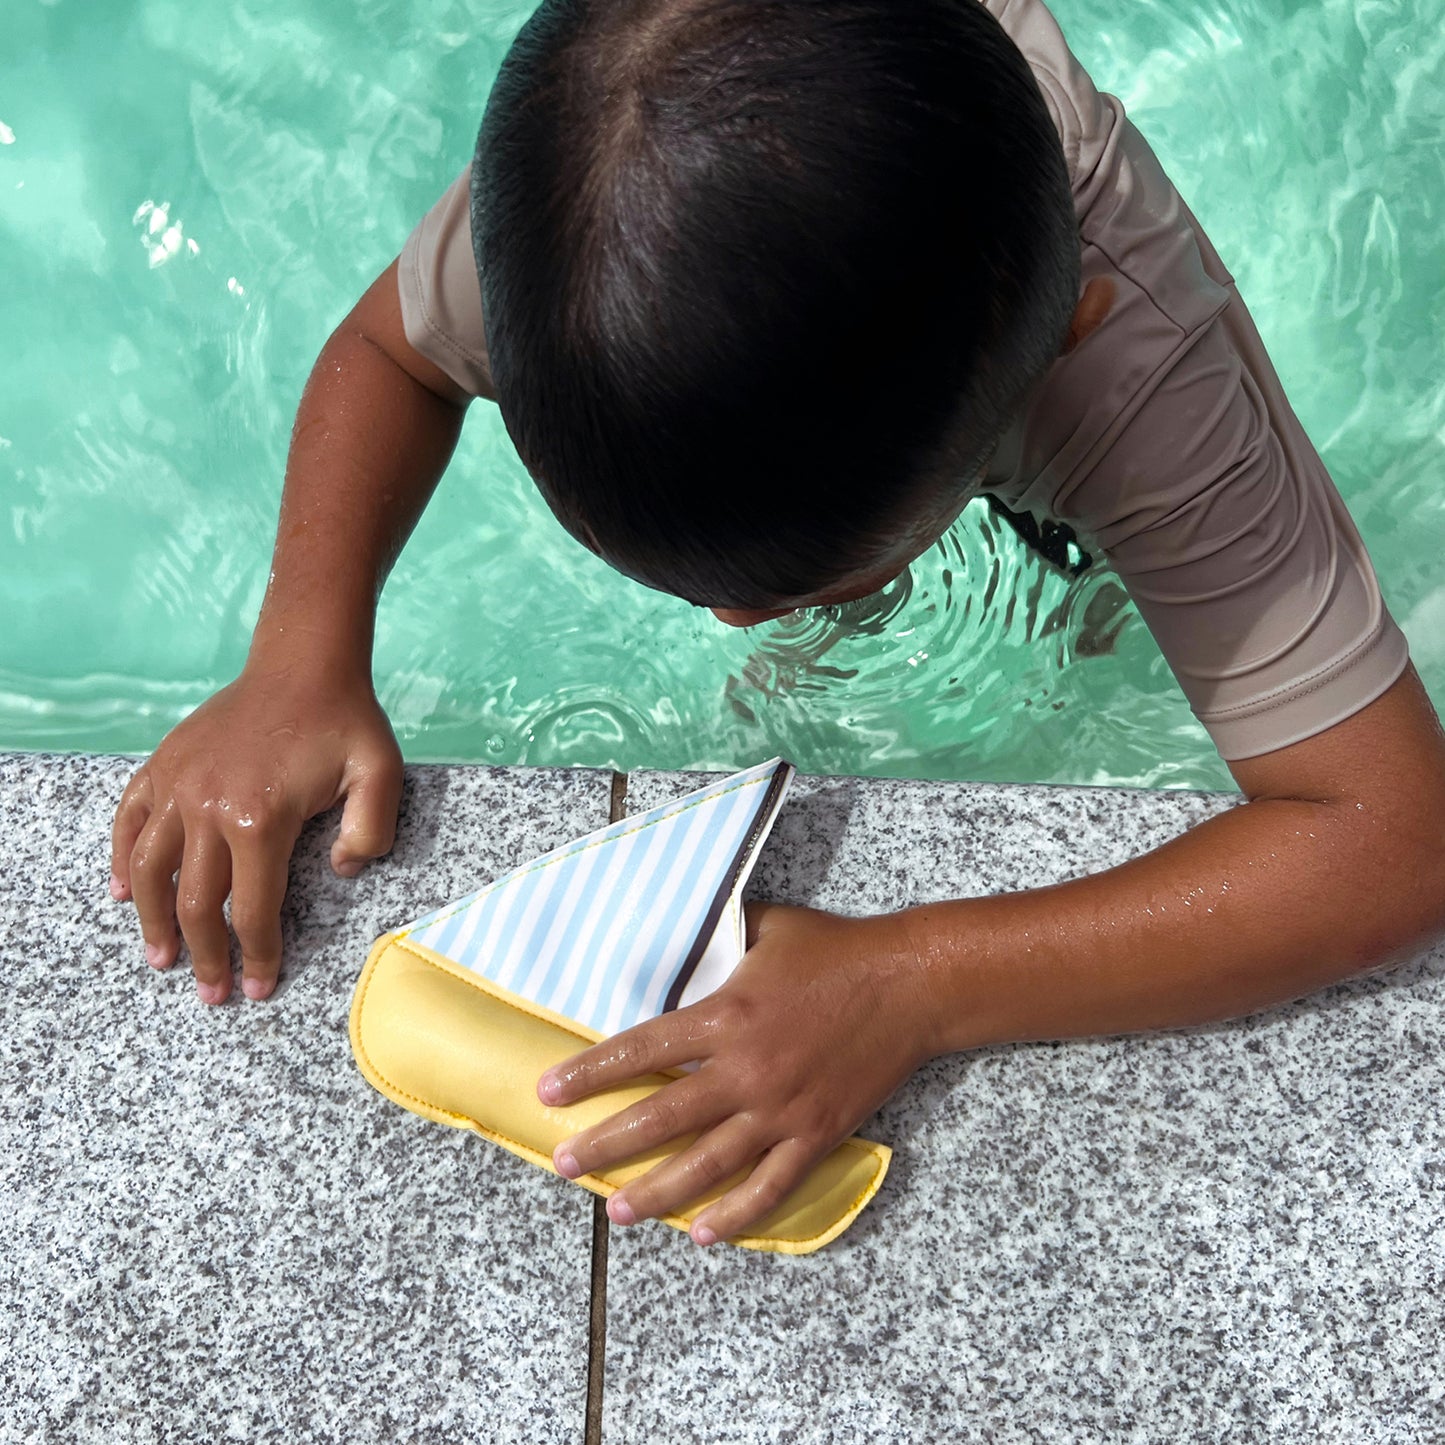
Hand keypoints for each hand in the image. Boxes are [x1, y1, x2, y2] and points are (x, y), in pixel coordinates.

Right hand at [110, 659, 401, 1003]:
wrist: (303, 664)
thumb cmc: (344, 722)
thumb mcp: (380, 775)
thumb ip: (370, 833)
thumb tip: (342, 874)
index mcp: (261, 818)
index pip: (255, 908)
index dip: (258, 954)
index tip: (259, 987)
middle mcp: (208, 807)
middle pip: (197, 902)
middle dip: (205, 956)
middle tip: (211, 993)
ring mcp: (179, 785)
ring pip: (151, 870)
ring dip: (154, 922)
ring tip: (162, 959)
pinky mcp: (162, 766)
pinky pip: (129, 821)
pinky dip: (122, 861)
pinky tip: (122, 894)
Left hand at [537, 902, 933, 1245]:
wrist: (908, 985)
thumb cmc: (834, 949)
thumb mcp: (765, 926)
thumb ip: (715, 936)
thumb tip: (676, 931)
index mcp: (725, 1015)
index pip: (640, 1050)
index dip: (589, 1073)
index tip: (550, 1092)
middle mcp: (745, 1069)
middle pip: (660, 1118)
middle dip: (606, 1144)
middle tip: (565, 1162)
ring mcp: (781, 1108)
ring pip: (706, 1164)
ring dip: (657, 1191)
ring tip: (618, 1210)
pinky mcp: (816, 1133)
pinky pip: (770, 1186)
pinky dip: (737, 1214)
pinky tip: (705, 1233)